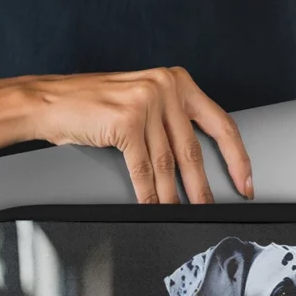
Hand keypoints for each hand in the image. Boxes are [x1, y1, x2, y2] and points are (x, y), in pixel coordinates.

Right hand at [24, 65, 253, 204]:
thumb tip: (195, 163)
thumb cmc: (93, 104)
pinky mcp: (126, 121)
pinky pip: (142, 168)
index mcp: (177, 81)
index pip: (220, 122)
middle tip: (211, 209)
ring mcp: (146, 102)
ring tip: (181, 214)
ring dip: (174, 196)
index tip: (245, 181)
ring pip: (167, 163)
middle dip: (203, 186)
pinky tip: (152, 206)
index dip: (236, 157)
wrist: (50, 101)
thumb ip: (170, 120)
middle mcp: (165, 87)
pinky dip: (148, 193)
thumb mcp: (142, 101)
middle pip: (193, 149)